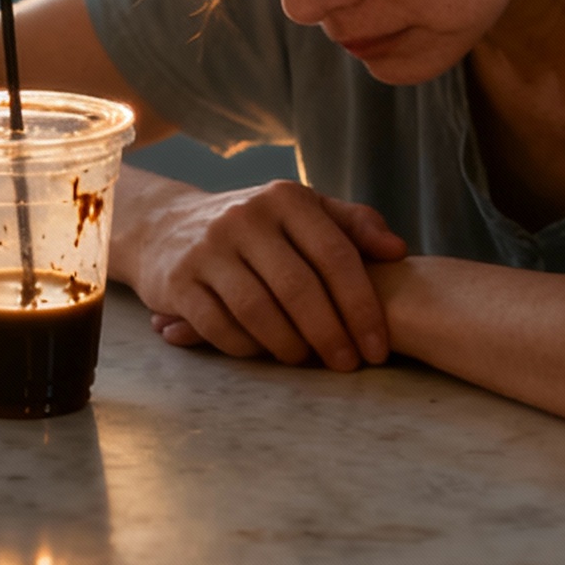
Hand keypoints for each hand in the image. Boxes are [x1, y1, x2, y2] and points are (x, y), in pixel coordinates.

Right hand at [131, 178, 406, 369]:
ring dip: (290, 346)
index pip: (335, 255)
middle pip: (299, 288)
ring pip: (259, 311)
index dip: (362, 306)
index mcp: (285, 199)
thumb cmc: (255, 227)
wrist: (166, 226)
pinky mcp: (177, 281)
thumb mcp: (303, 212)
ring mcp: (207, 249)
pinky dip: (248, 349)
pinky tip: (265, 354)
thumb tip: (398, 250)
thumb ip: (353, 225)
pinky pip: (220, 327)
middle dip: (331, 334)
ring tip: (308, 361)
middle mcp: (245, 218)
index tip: (377, 346)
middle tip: (348, 365)